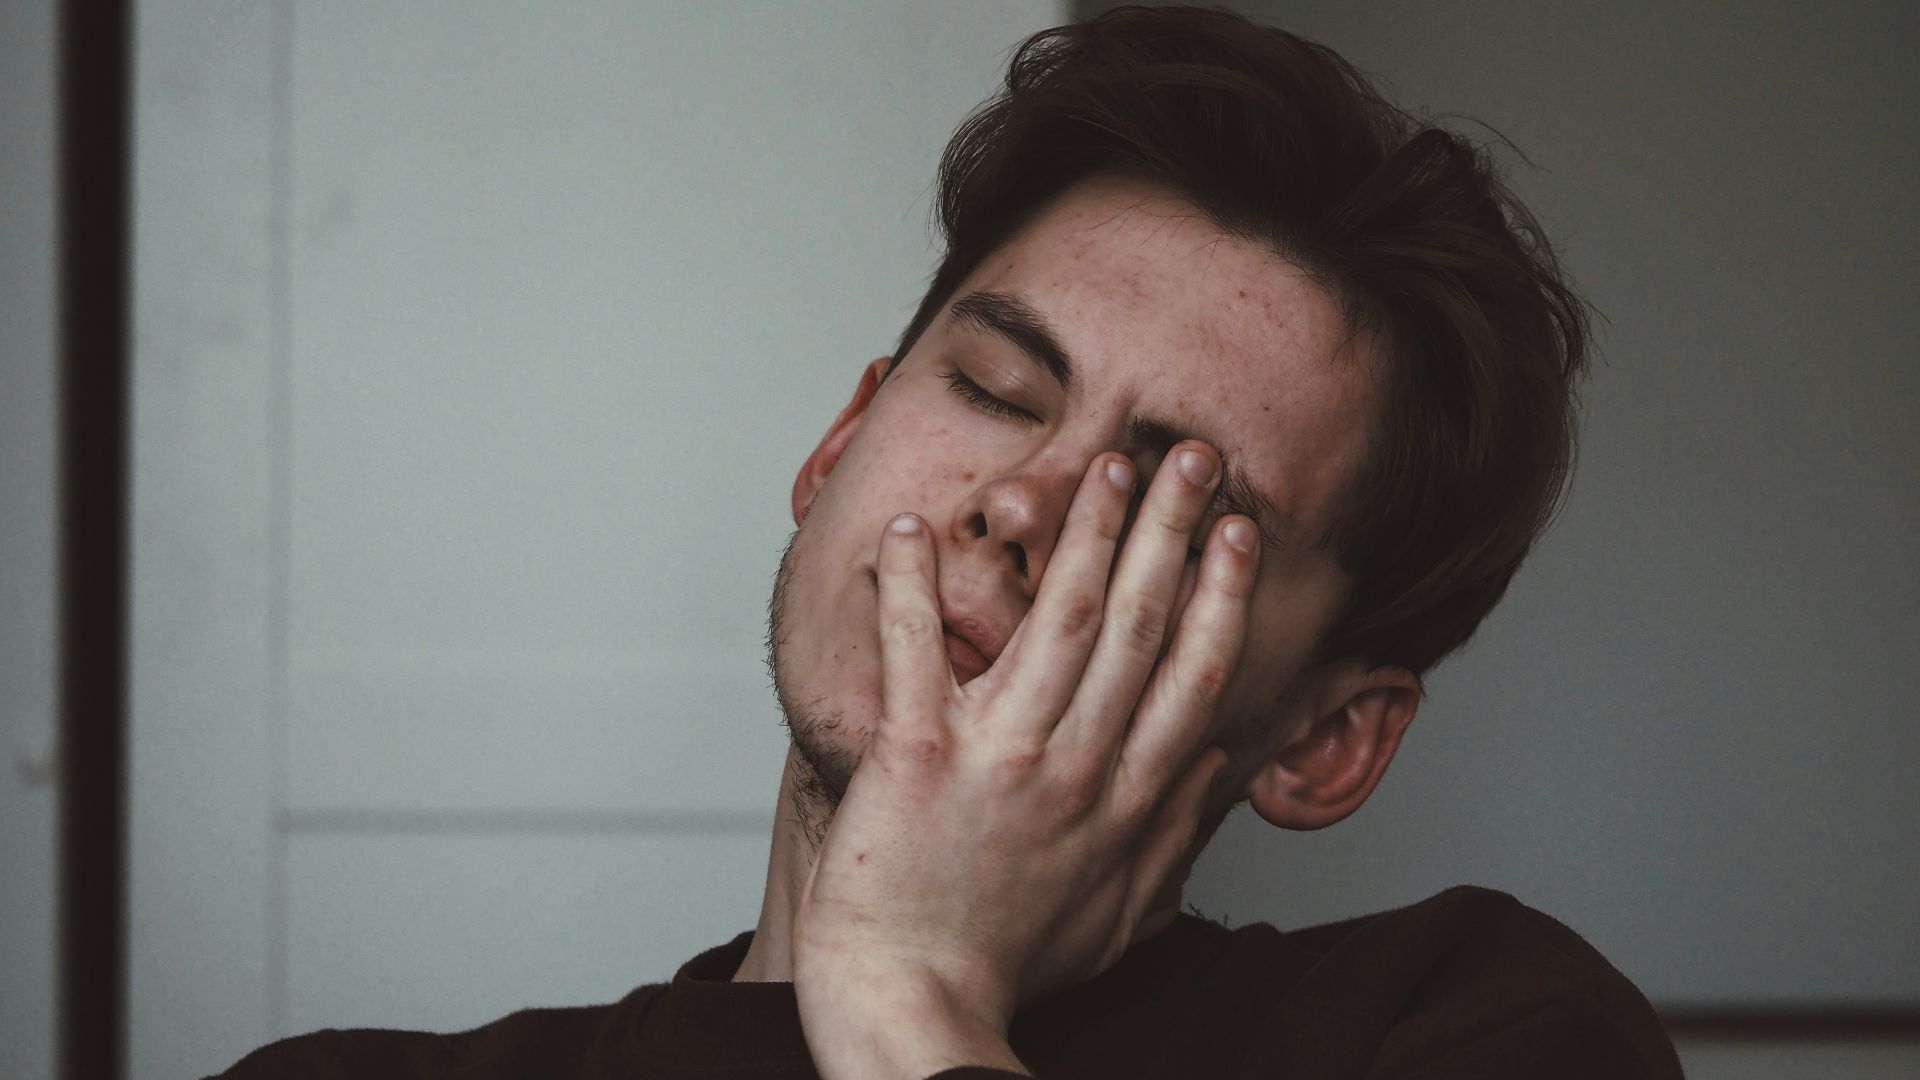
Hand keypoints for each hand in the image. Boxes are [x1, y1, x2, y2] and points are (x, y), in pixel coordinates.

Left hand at [791, 442, 1258, 1076]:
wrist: (914, 1006)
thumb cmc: (1005, 966)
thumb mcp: (1118, 915)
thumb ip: (1173, 836)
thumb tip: (1221, 769)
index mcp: (1124, 800)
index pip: (1192, 675)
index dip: (1221, 595)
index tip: (1239, 532)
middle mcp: (1075, 766)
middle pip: (1140, 626)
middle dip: (1171, 531)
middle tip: (1191, 457)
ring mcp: (1000, 757)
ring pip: (1058, 620)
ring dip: (1085, 533)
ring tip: (1105, 465)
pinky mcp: (917, 756)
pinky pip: (915, 652)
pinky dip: (909, 588)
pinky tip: (909, 528)